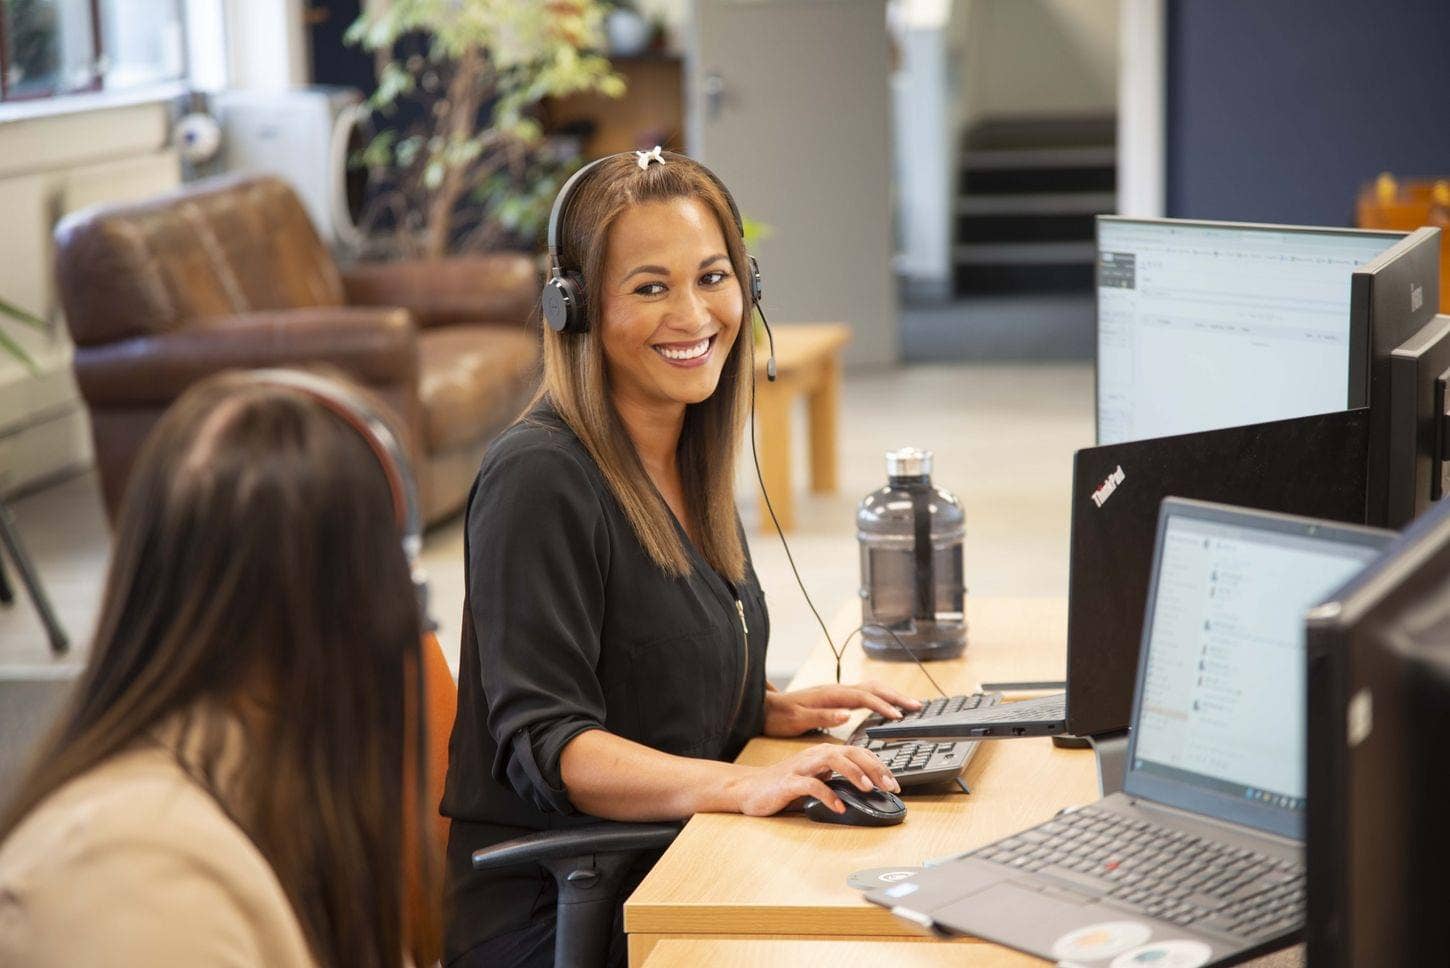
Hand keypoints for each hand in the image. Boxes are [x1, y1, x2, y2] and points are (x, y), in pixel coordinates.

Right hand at [727, 743, 900, 816]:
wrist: (749, 789)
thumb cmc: (785, 786)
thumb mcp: (818, 781)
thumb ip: (838, 782)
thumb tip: (869, 793)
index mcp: (824, 753)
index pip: (858, 753)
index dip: (879, 766)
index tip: (895, 783)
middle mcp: (815, 755)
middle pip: (851, 752)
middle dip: (874, 768)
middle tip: (890, 786)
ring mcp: (801, 767)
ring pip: (833, 760)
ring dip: (854, 773)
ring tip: (868, 789)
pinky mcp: (788, 782)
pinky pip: (811, 785)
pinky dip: (827, 795)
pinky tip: (839, 807)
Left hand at [763, 681, 923, 737]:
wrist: (766, 708)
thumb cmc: (780, 716)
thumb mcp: (798, 720)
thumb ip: (822, 717)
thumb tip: (846, 714)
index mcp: (831, 695)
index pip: (864, 697)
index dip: (882, 706)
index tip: (899, 716)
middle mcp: (837, 690)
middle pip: (873, 688)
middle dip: (896, 697)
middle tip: (917, 707)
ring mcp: (837, 692)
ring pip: (871, 688)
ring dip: (891, 696)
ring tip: (910, 705)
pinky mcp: (836, 697)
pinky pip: (865, 694)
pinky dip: (881, 698)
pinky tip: (886, 706)